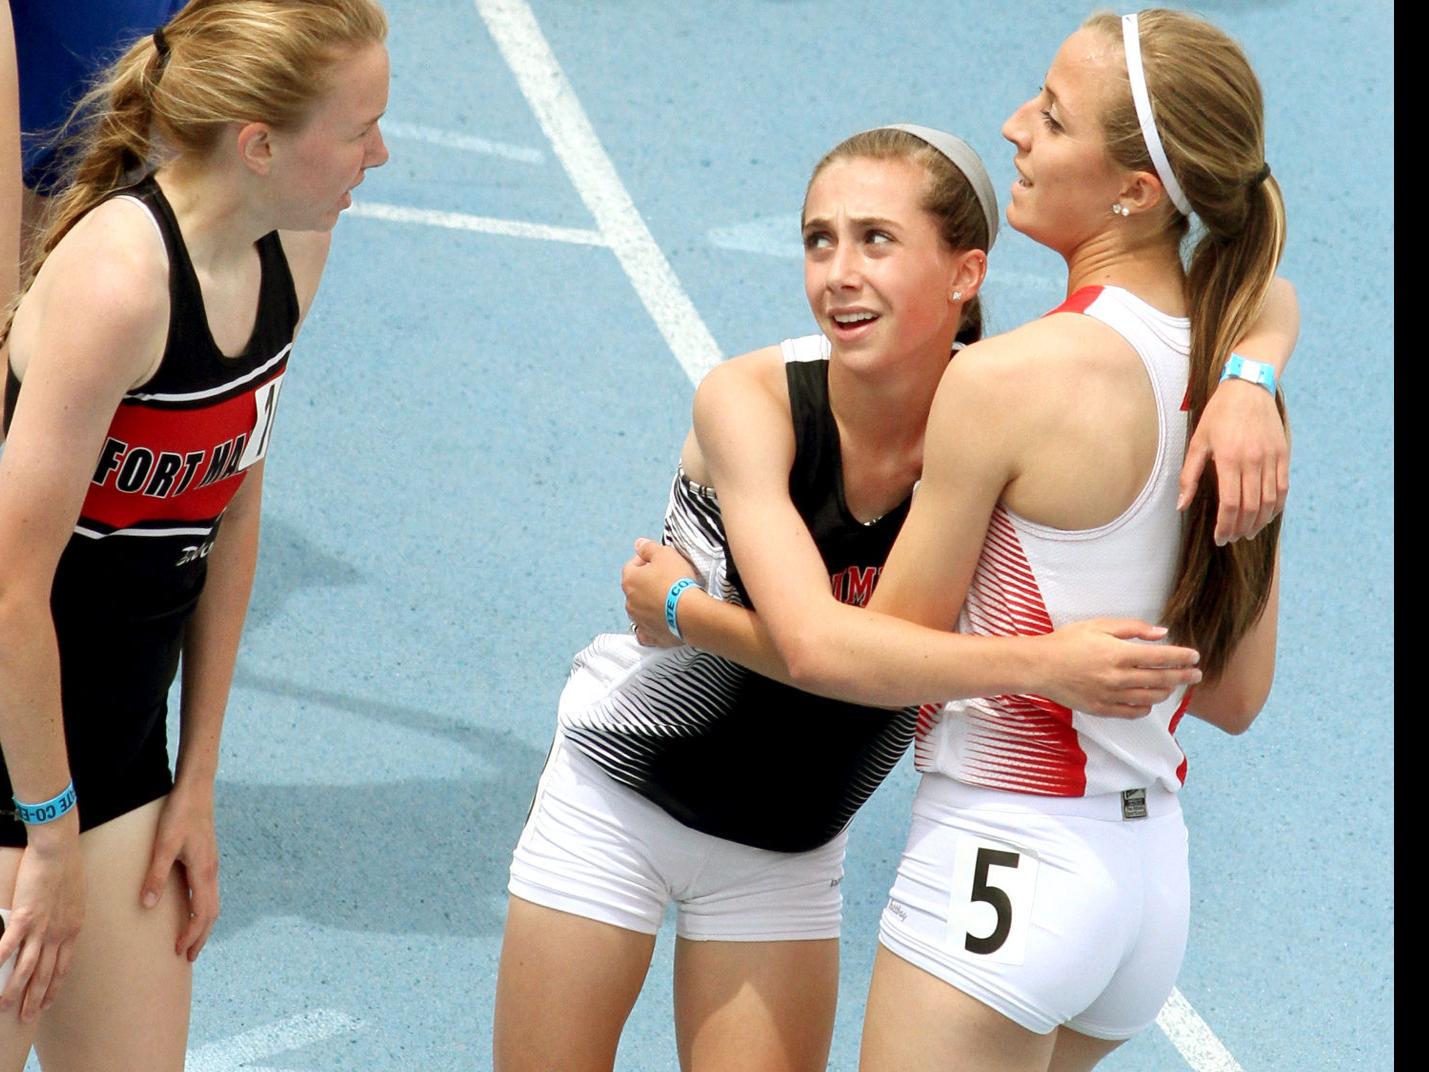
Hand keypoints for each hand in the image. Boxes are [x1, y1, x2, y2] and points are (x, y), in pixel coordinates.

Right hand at [0, 820, 84, 1022]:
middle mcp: (59, 934)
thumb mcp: (76, 900)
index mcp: (72, 929)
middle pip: (45, 973)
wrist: (60, 852)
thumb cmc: (69, 870)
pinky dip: (0, 961)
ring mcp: (42, 928)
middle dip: (35, 998)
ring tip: (5, 1006)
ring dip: (15, 989)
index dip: (54, 986)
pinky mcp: (25, 917)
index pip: (62, 966)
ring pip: (27, 967)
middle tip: (27, 1017)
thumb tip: (62, 928)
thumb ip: (67, 919)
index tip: (47, 1002)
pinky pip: (9, 945)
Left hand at [139, 783, 218, 961]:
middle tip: (188, 957)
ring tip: (190, 939)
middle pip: (212, 913)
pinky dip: (202, 909)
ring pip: (213, 902)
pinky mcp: (207, 858)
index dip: (191, 934)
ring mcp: (211, 864)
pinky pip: (209, 892)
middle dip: (201, 936)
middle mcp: (211, 871)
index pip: (201, 913)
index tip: (178, 952)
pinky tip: (191, 909)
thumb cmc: (179, 815)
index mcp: (203, 871)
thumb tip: (149, 905)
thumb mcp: (163, 845)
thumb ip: (156, 875)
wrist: (197, 789)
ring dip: (202, 924)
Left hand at [621, 537, 697, 646]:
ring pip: (640, 609)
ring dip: (651, 604)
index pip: (632, 565)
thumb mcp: (665, 554)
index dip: (646, 560)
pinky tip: (660, 622)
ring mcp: (639, 620)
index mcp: (630, 580)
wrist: (690, 613)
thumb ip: (649, 547)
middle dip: (649, 583)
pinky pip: (646, 632)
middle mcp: (629, 601)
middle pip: (636, 588)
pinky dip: (651, 627)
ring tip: (670, 599)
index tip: (659, 561)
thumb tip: (638, 544)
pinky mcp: (651, 636)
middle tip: (668, 579)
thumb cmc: (677, 582)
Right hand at [1038, 618, 1201, 717]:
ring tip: (1174, 686)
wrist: (1039, 667)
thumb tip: (1160, 632)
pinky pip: (1133, 712)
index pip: (1161, 657)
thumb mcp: (1098, 625)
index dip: (1182, 657)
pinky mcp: (1102, 709)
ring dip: (1167, 691)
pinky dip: (1146, 706)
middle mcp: (1119, 678)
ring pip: (1151, 697)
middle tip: (1197, 674)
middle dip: (1183, 676)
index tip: (1195, 656)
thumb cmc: (1067, 642)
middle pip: (1161, 679)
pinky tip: (1149, 700)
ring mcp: (1111, 696)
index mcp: (1119, 654)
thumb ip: (1131, 628)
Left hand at [1179, 379, 1287, 544]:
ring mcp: (1271, 458)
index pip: (1229, 504)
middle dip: (1240, 528)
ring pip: (1269, 501)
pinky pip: (1283, 488)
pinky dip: (1276, 507)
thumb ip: (1189, 476)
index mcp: (1229, 459)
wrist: (1248, 388)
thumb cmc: (1218, 415)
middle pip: (1250, 507)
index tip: (1220, 538)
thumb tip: (1182, 505)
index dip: (1225, 526)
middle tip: (1232, 538)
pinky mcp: (1283, 455)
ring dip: (1259, 522)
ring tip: (1248, 532)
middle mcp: (1253, 461)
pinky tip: (1267, 516)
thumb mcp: (1197, 442)